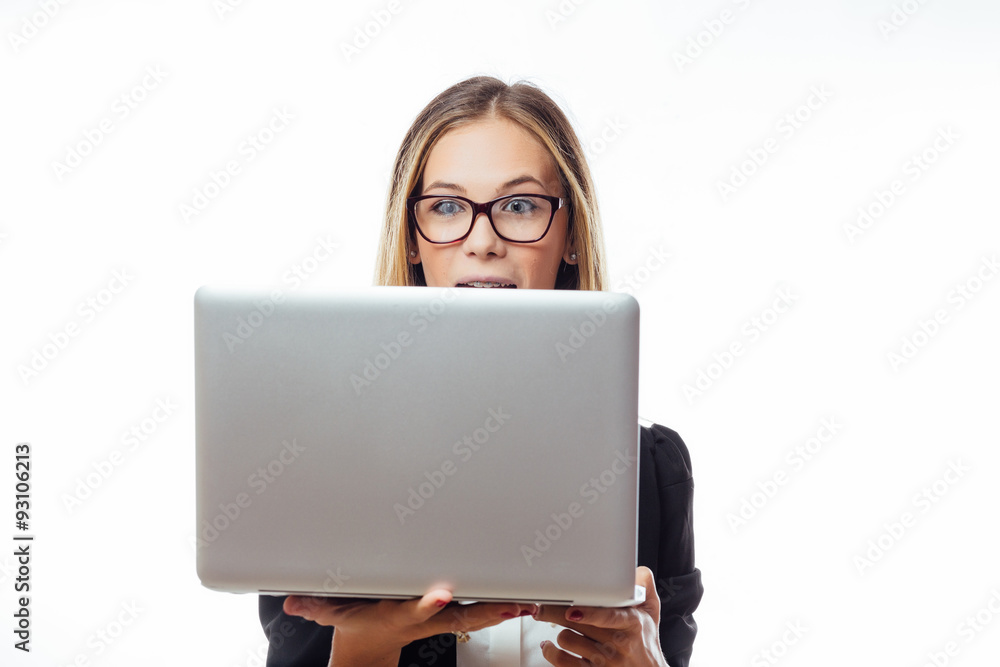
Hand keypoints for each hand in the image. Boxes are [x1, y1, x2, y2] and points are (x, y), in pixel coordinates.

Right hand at [284, 589, 537, 663]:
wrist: (370, 648)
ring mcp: (440, 622)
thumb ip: (315, 605)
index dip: (429, 603)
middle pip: (460, 617)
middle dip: (486, 611)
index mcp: (399, 615)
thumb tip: (293, 601)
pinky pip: (478, 613)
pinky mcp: (449, 618)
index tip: (443, 594)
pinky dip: (500, 606)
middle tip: (512, 604)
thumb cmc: (358, 623)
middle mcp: (425, 620)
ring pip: (477, 617)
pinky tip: (521, 599)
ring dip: (502, 611)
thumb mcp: (333, 615)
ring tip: (528, 602)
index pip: (416, 609)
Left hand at [533, 566, 665, 665]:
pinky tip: (550, 645)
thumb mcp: (651, 610)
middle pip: (578, 624)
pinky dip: (551, 652)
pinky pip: (562, 662)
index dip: (589, 614)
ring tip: (560, 626)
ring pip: (567, 640)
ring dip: (559, 632)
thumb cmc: (645, 640)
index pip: (610, 617)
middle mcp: (617, 643)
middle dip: (555, 612)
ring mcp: (604, 660)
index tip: (572, 610)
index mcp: (631, 623)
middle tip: (542, 604)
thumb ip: (644, 585)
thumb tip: (634, 571)